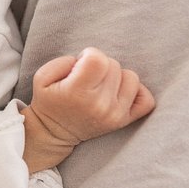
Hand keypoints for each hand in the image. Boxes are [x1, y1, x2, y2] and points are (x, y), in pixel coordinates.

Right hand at [21, 47, 156, 172]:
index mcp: (77, 92)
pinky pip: (146, 99)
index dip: (88, 55)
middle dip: (100, 65)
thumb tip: (87, 60)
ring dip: (116, 76)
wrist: (53, 133)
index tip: (80, 64)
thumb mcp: (41, 77)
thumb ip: (63, 61)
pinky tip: (119, 92)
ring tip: (101, 84)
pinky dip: (136, 91)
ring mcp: (115, 114)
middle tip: (87, 77)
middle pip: (113, 65)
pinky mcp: (124, 121)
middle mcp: (100, 104)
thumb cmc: (48, 101)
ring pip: (131, 77)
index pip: (98, 59)